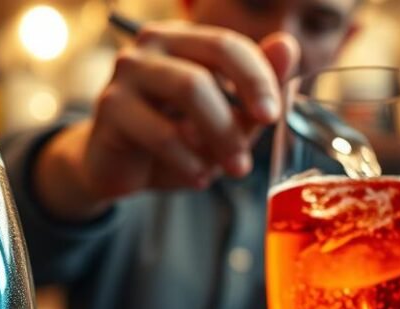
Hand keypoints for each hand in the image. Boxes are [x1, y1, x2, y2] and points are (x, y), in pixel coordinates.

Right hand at [34, 24, 299, 221]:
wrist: (116, 169)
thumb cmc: (173, 140)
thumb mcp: (223, 120)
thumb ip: (254, 89)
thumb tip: (288, 46)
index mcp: (183, 39)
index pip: (229, 44)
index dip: (258, 77)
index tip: (273, 115)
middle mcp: (151, 44)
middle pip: (212, 58)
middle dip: (242, 106)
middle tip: (254, 149)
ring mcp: (128, 72)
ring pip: (190, 88)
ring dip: (219, 136)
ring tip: (230, 169)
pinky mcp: (111, 106)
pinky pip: (161, 132)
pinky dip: (188, 161)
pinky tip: (198, 177)